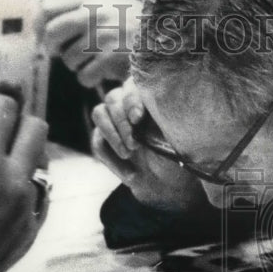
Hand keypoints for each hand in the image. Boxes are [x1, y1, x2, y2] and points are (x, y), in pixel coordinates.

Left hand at [42, 0, 140, 87]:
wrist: (164, 36)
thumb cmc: (135, 18)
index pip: (48, 9)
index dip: (44, 24)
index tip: (51, 34)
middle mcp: (92, 14)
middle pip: (52, 34)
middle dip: (54, 48)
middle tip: (64, 53)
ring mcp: (101, 37)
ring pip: (68, 59)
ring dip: (76, 65)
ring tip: (90, 61)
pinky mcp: (110, 58)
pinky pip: (84, 75)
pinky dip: (89, 79)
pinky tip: (100, 73)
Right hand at [90, 79, 206, 209]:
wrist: (166, 186)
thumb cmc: (174, 158)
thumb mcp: (173, 138)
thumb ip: (161, 118)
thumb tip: (152, 105)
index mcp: (149, 99)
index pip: (133, 85)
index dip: (131, 99)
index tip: (138, 118)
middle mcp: (129, 105)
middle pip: (113, 98)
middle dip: (122, 123)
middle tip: (135, 145)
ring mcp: (114, 121)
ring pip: (99, 113)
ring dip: (112, 135)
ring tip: (129, 154)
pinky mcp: (104, 140)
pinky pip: (97, 142)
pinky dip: (111, 159)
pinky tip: (131, 175)